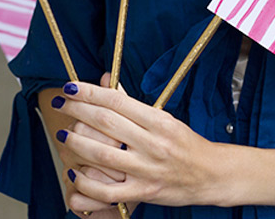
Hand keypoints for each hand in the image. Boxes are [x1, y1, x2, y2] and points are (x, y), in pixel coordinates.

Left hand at [53, 76, 221, 207]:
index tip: (71, 88)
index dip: (90, 93)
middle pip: (106, 122)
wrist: (211, 174)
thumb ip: (132, 104)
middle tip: (62, 104)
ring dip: (76, 143)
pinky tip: (75, 171)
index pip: (117, 101)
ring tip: (63, 134)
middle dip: (78, 110)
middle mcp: (153, 143)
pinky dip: (86, 182)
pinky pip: (107, 191)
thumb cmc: (186, 144)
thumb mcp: (165, 118)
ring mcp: (147, 169)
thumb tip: (105, 82)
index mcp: (159, 121)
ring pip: (102, 154)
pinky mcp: (144, 192)